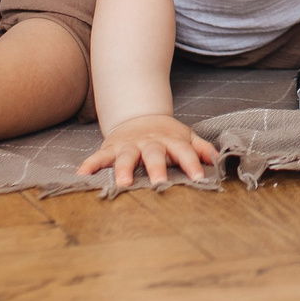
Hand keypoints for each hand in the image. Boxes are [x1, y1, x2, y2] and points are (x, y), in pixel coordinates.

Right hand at [79, 113, 218, 189]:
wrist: (138, 117)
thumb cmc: (166, 134)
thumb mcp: (186, 137)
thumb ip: (201, 148)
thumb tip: (217, 159)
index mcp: (171, 140)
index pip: (184, 151)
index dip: (192, 163)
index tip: (199, 178)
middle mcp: (149, 143)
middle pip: (154, 155)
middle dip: (156, 168)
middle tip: (159, 183)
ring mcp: (129, 145)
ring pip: (126, 157)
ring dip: (123, 169)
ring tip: (123, 183)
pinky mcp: (111, 148)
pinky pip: (99, 157)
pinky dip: (90, 165)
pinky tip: (82, 175)